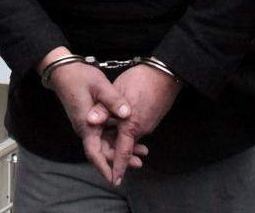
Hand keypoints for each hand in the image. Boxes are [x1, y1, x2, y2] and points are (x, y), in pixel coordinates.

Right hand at [41, 50, 134, 182]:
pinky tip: (130, 134)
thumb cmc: (79, 77)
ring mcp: (88, 123)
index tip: (114, 178)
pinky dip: (117, 136)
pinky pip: (104, 133)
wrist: (63, 70)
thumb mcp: (99, 85)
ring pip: (105, 142)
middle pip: (103, 151)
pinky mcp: (91, 118)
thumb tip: (128, 114)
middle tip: (140, 161)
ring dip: (121, 147)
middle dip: (120, 158)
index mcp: (87, 124)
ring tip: (142, 150)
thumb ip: (114, 100)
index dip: (104, 167)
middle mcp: (86, 127)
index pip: (94, 152)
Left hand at [104, 64, 180, 184]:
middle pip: (125, 146)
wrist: (165, 73)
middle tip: (108, 163)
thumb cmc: (140, 81)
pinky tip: (119, 126)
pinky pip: (136, 130)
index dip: (118, 166)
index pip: (122, 152)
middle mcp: (141, 129)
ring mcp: (148, 124)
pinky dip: (127, 133)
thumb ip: (103, 108)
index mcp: (131, 125)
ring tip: (112, 144)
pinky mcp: (151, 118)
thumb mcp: (117, 91)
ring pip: (130, 138)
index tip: (114, 180)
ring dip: (121, 142)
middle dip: (117, 155)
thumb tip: (90, 121)